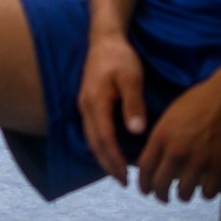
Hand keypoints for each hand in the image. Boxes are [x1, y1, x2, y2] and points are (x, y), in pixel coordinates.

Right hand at [77, 29, 147, 183]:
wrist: (104, 38)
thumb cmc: (119, 57)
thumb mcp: (131, 77)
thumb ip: (133, 104)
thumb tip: (135, 131)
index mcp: (96, 103)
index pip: (104, 139)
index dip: (115, 160)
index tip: (127, 176)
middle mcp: (86, 107)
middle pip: (94, 143)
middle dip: (107, 164)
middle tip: (123, 182)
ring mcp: (84, 104)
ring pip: (90, 138)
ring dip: (102, 156)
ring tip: (117, 171)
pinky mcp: (87, 101)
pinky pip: (91, 129)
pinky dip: (100, 144)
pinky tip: (110, 149)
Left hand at [134, 70, 220, 203]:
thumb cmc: (197, 102)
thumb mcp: (169, 116)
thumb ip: (160, 137)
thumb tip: (151, 157)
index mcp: (160, 137)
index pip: (144, 169)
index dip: (143, 184)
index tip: (146, 190)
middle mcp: (176, 151)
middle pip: (161, 185)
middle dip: (160, 196)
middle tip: (164, 198)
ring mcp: (198, 160)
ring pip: (184, 193)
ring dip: (184, 196)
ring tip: (185, 193)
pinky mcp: (219, 166)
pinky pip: (208, 192)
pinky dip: (206, 194)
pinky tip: (206, 189)